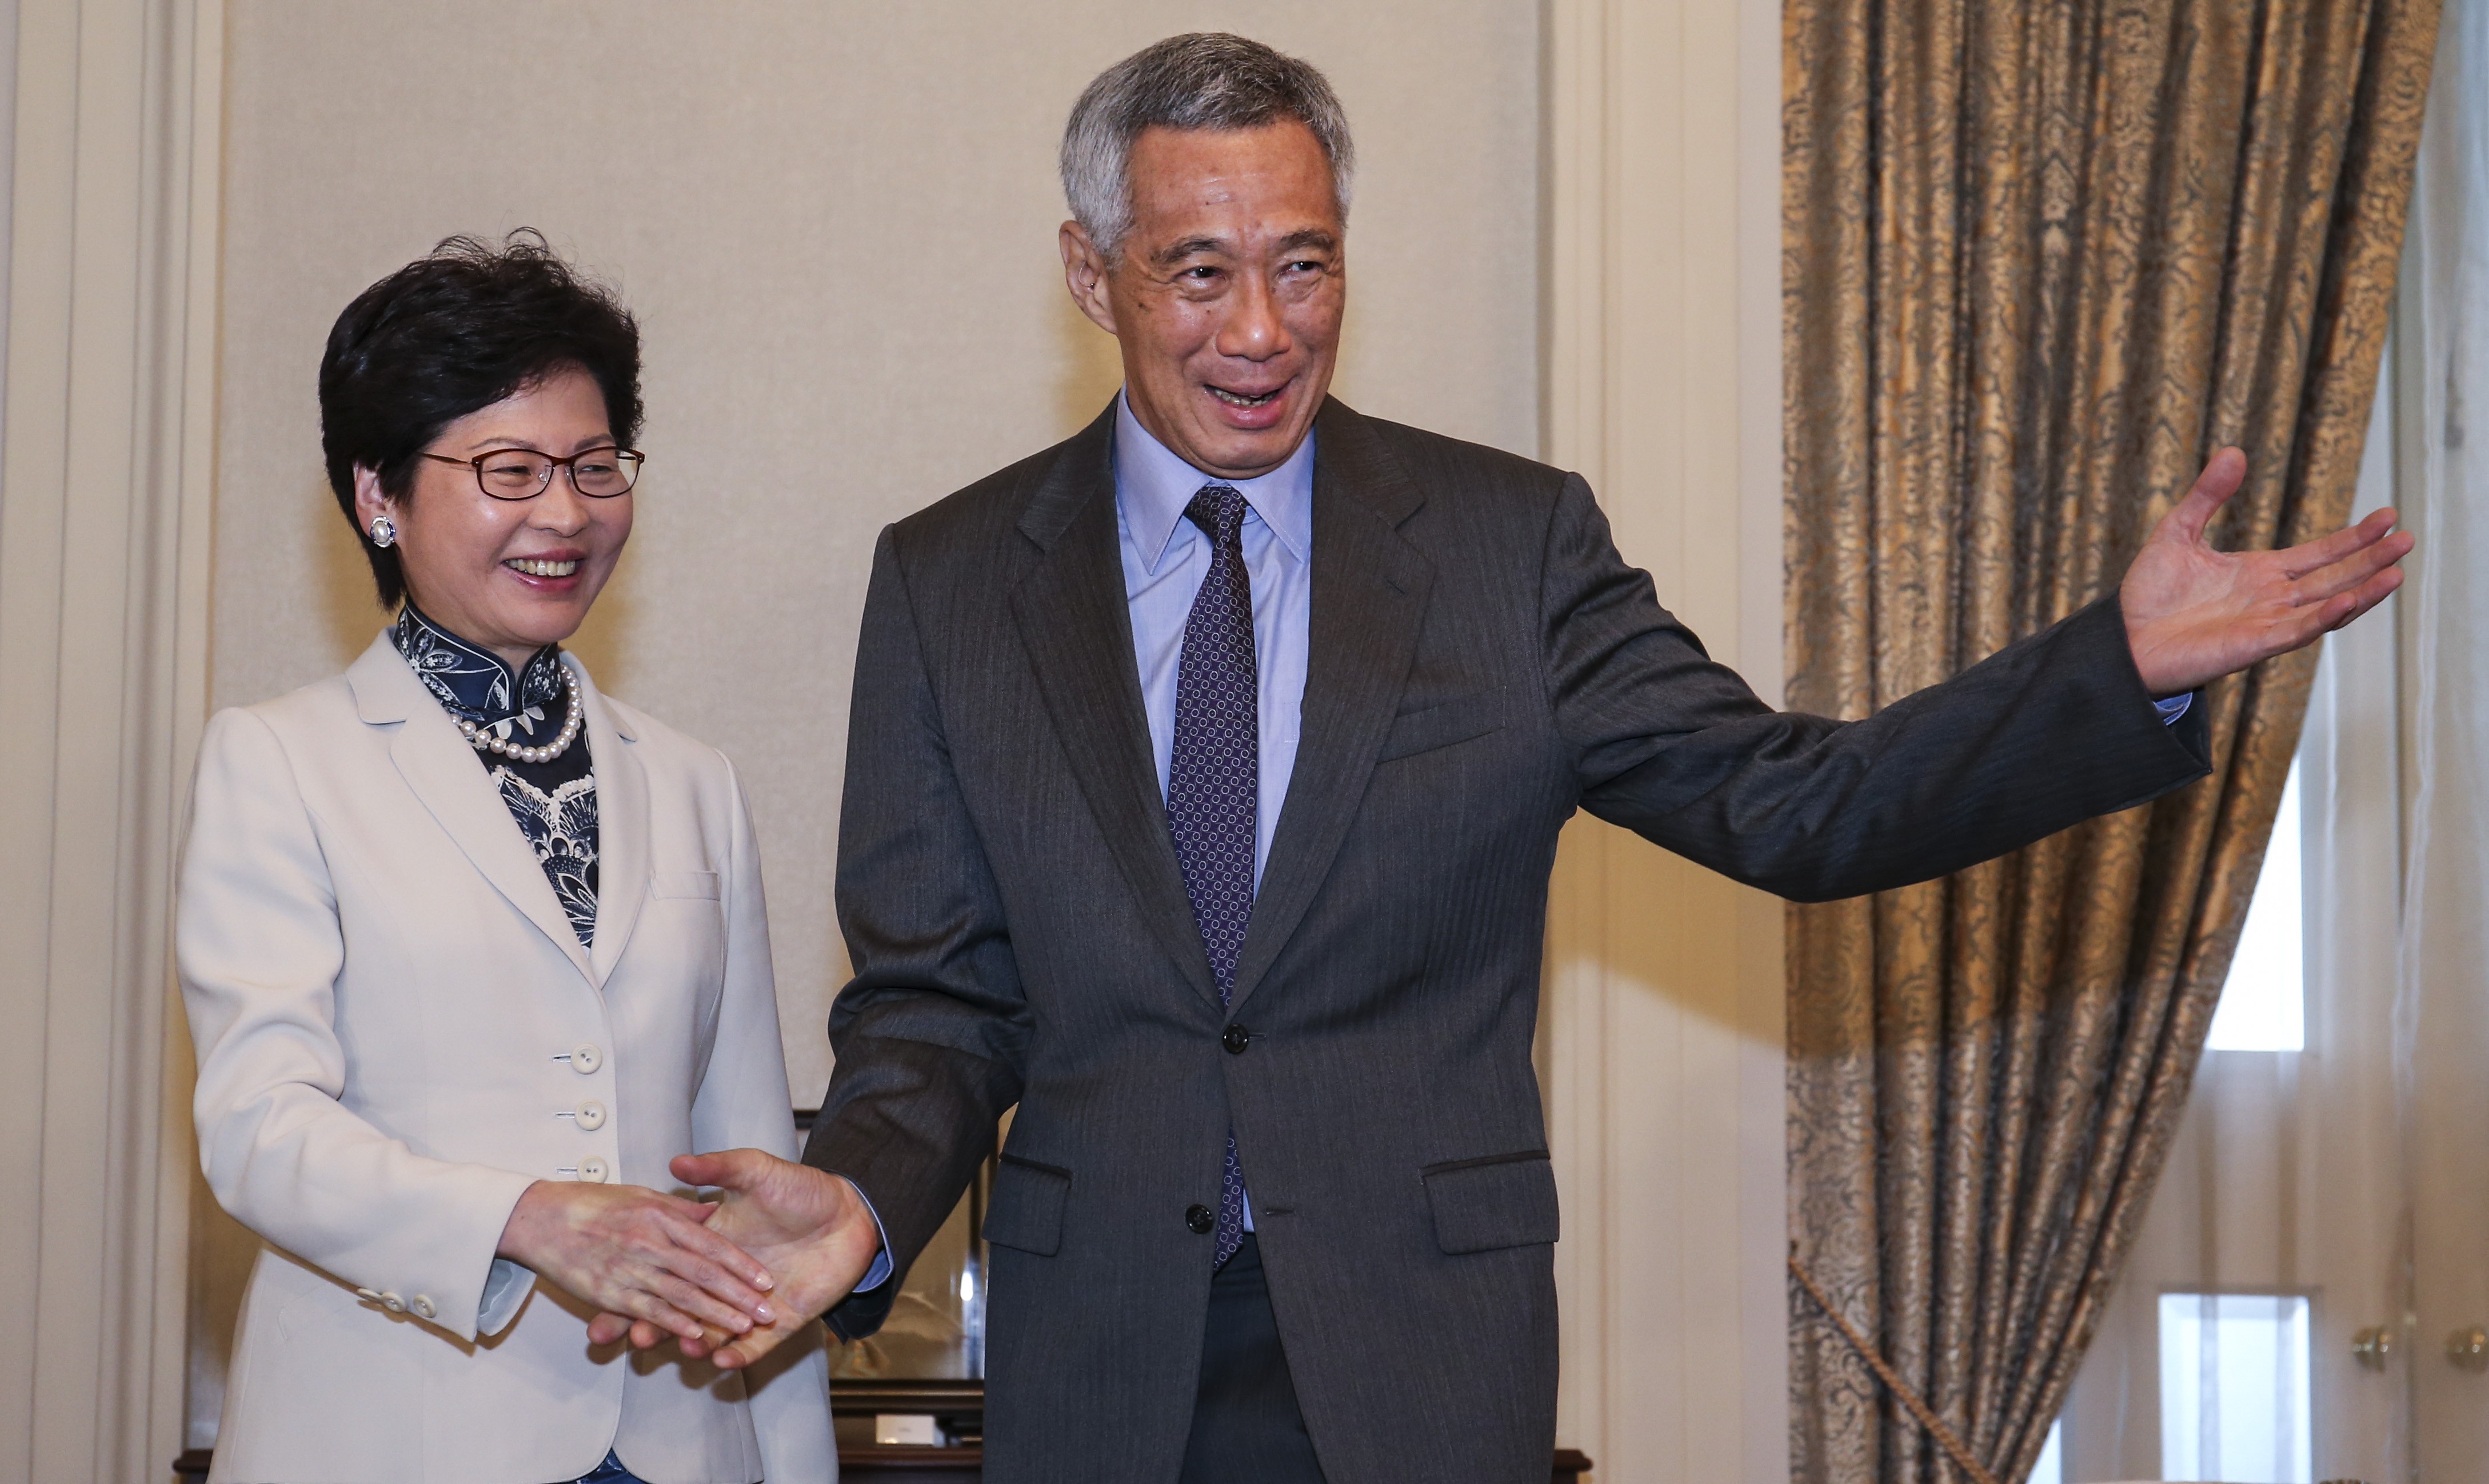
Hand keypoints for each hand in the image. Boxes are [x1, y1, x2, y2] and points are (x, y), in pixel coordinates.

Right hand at [495, 1179, 776, 1343]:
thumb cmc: (588, 1201)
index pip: (711, 1244)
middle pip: (704, 1273)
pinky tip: (697, 1334)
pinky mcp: (609, 1292)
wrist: (535, 1214)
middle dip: (738, 1294)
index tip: (765, 1279)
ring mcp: (629, 1269)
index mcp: (660, 1216)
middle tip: (767, 1310)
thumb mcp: (640, 1194)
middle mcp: (649, 1242)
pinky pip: (648, 1310)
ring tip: (744, 1327)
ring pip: (682, 1295)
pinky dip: (674, 1324)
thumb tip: (711, 1214)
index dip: (740, 1263)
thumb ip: (678, 1207)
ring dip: (715, 1314)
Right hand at [584, 1149, 883, 1367]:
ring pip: (713, 1331)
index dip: (641, 1283)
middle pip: (682, 1307)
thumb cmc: (800, 1189)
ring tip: (679, 1349)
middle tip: (634, 1337)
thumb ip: (718, 1168)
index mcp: (711, 1244)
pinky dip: (738, 1355)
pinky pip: (754, 1346)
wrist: (850, 1213)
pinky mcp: (780, 1322)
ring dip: (695, 1343)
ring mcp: (750, 1304)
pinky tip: (721, 1360)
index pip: (669, 1267)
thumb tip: (676, 1161)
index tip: (613, 1296)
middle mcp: (724, 1279)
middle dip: (655, 1325)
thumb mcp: (756, 1171)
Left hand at [2120, 446, 2412, 695]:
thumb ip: (2207, 495)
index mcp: (2262, 573)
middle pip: (2335, 578)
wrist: (2122, 638)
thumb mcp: (2177, 532)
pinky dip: (2324, 617)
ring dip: (2363, 591)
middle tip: (2407, 539)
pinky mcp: (2253, 645)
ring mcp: (2267, 623)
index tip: (2387, 517)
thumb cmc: (2148, 594)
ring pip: (2328, 607)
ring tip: (2397, 572)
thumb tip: (2233, 451)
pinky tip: (2349, 600)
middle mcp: (2272, 599)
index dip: (2354, 539)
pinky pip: (2297, 631)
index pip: (2320, 554)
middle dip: (2371, 560)